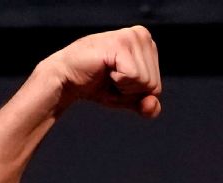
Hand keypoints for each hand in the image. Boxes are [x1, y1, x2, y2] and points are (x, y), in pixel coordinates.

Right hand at [40, 26, 162, 117]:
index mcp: (147, 44)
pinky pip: (134, 77)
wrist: (66, 80)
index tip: (116, 81)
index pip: (155, 86)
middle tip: (109, 77)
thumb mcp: (128, 99)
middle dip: (129, 91)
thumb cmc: (97, 85)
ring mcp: (131, 37)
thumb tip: (152, 107)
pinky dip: (119, 82)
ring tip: (107, 72)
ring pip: (145, 82)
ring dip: (123, 86)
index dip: (134, 93)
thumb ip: (146, 106)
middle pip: (152, 84)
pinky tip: (105, 69)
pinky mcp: (120, 44)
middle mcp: (142, 35)